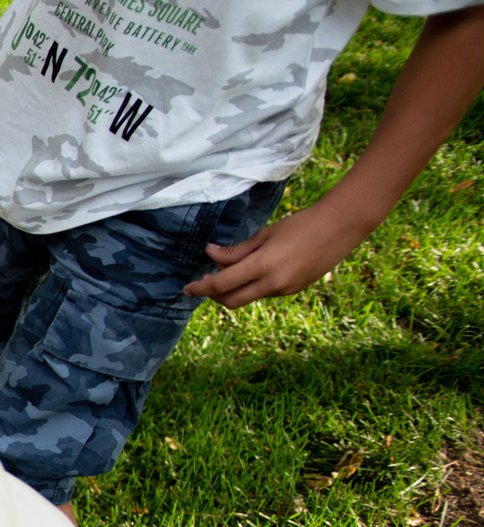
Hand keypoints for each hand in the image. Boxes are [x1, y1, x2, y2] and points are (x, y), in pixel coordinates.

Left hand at [182, 198, 374, 308]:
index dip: (200, 288)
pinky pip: (264, 293)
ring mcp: (285, 290)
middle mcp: (273, 284)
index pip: (221, 285)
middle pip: (231, 300)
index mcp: (262, 267)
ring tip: (231, 270)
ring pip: (248, 297)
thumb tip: (211, 255)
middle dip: (214, 295)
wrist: (339, 227)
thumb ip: (237, 250)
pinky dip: (252, 287)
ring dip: (234, 290)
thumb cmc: (300, 225)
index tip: (187, 288)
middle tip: (206, 281)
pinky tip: (255, 271)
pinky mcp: (294, 290)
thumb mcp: (264, 235)